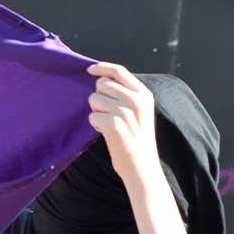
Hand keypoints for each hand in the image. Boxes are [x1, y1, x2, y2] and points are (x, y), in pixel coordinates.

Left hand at [86, 63, 159, 183]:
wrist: (142, 167)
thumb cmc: (137, 139)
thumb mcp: (140, 112)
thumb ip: (127, 93)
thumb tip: (101, 79)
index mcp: (144, 94)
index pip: (119, 71)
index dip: (102, 67)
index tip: (90, 69)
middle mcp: (136, 100)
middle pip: (102, 84)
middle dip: (99, 97)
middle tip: (109, 113)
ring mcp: (125, 112)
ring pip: (94, 99)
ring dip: (97, 112)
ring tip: (110, 125)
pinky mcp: (114, 124)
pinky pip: (92, 115)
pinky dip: (96, 124)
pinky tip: (107, 133)